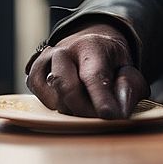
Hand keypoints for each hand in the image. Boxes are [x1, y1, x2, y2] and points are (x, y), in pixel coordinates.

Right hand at [26, 23, 148, 118]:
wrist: (88, 45)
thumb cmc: (110, 62)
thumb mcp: (127, 68)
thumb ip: (129, 87)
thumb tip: (120, 110)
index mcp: (91, 46)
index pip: (94, 75)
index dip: (102, 98)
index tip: (111, 116)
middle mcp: (64, 50)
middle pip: (68, 88)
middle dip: (85, 110)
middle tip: (100, 118)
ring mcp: (45, 61)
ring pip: (53, 97)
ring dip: (72, 110)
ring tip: (87, 107)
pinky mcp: (34, 74)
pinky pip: (41, 99)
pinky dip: (56, 107)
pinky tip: (69, 103)